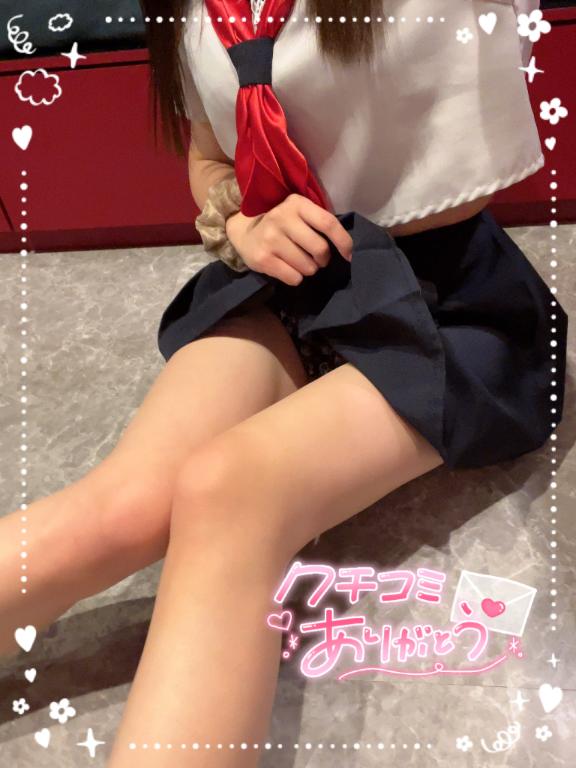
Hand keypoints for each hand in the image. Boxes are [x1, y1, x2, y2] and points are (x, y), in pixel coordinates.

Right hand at [225, 193, 353, 286]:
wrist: (244, 232)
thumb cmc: (282, 225)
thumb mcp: (299, 214)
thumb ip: (320, 224)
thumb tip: (348, 250)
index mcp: (296, 203)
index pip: (328, 223)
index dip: (344, 242)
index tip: (349, 255)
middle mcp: (281, 217)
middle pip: (320, 249)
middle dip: (323, 259)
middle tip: (317, 258)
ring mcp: (270, 238)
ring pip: (308, 267)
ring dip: (309, 269)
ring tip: (298, 261)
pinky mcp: (262, 258)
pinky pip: (294, 278)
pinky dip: (295, 278)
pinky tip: (286, 267)